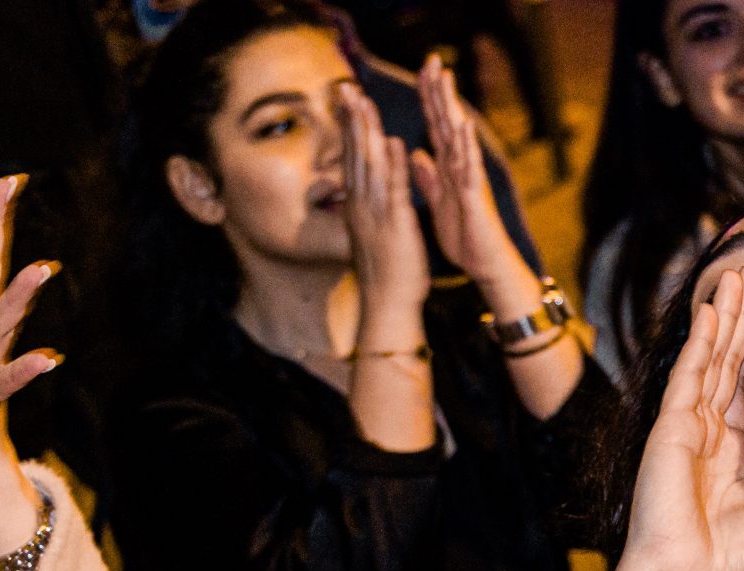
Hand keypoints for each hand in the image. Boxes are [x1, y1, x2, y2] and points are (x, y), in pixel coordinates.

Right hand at [339, 82, 428, 353]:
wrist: (388, 308)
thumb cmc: (388, 275)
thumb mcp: (374, 236)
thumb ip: (371, 212)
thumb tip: (365, 198)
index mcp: (359, 208)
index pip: (353, 161)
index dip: (351, 130)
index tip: (349, 102)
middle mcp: (362, 208)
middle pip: (356, 156)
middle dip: (352, 120)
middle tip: (347, 88)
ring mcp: (376, 216)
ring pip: (371, 167)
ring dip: (368, 133)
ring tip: (365, 102)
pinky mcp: (396, 227)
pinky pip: (394, 191)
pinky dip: (395, 166)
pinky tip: (395, 143)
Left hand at [411, 55, 525, 286]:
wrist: (485, 264)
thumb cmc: (465, 236)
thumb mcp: (439, 201)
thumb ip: (428, 177)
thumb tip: (416, 154)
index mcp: (448, 168)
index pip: (436, 126)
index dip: (428, 98)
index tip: (422, 69)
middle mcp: (460, 166)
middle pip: (448, 122)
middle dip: (440, 91)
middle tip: (433, 59)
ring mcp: (469, 178)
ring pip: (459, 137)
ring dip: (452, 108)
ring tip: (446, 80)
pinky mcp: (475, 195)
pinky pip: (470, 167)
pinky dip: (466, 145)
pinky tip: (462, 125)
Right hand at [618, 268, 743, 570]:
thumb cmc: (729, 563)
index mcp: (731, 452)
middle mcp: (707, 433)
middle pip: (729, 362)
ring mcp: (686, 428)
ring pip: (709, 358)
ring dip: (724, 316)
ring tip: (739, 276)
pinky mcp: (670, 429)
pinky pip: (688, 375)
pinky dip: (699, 341)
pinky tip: (712, 310)